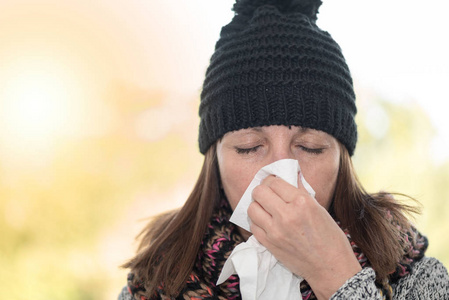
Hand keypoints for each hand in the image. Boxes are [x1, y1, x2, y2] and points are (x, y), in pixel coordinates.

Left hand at [247, 175, 361, 298]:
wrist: (330, 267)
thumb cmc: (329, 237)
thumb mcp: (319, 208)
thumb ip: (301, 191)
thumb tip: (291, 174)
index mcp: (302, 202)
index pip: (274, 182)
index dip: (272, 181)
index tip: (274, 185)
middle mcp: (287, 215)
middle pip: (259, 192)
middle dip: (262, 191)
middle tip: (268, 195)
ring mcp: (276, 230)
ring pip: (251, 208)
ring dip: (257, 206)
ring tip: (265, 208)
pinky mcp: (269, 244)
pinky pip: (253, 225)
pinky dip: (257, 221)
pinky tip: (266, 222)